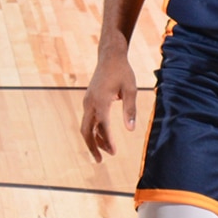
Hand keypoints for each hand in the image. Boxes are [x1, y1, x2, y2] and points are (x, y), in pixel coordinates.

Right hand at [81, 47, 138, 161]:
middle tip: (100, 161)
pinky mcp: (89, 101)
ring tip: (106, 152)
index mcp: (100, 100)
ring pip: (87, 127)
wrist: (110, 57)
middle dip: (92, 147)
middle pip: (86, 131)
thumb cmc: (122, 72)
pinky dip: (94, 131)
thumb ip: (130, 110)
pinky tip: (103, 138)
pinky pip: (89, 120)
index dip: (108, 141)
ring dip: (95, 140)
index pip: (102, 126)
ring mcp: (87, 102)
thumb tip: (130, 130)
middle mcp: (90, 103)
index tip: (114, 152)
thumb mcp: (131, 90)